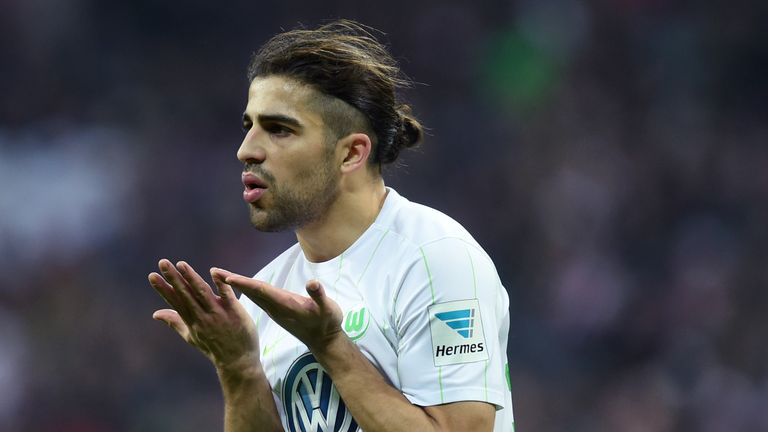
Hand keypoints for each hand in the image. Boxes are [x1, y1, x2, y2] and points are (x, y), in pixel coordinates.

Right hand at [148, 259, 259, 372]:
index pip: (175, 301)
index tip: (152, 275)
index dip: (163, 288)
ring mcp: (217, 314)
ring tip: (181, 264)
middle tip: (162, 262)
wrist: (237, 363)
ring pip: (202, 292)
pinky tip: (214, 271)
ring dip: (191, 278)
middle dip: (173, 278)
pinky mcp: (234, 312)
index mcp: (191, 321)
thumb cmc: (214, 348)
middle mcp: (202, 316)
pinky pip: (227, 295)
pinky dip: (220, 284)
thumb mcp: (191, 336)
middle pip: (185, 294)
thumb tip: (156, 313)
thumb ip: (175, 322)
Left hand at [217, 269, 344, 351]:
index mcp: (285, 304)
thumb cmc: (327, 322)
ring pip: (251, 295)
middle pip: (250, 292)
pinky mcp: (275, 310)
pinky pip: (255, 298)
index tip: (228, 278)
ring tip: (219, 275)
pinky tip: (236, 286)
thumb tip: (313, 283)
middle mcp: (276, 307)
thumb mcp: (328, 308)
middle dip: (233, 281)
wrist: (323, 340)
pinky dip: (243, 290)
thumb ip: (320, 296)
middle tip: (214, 270)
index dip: (245, 284)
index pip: (261, 291)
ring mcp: (274, 309)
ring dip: (235, 285)